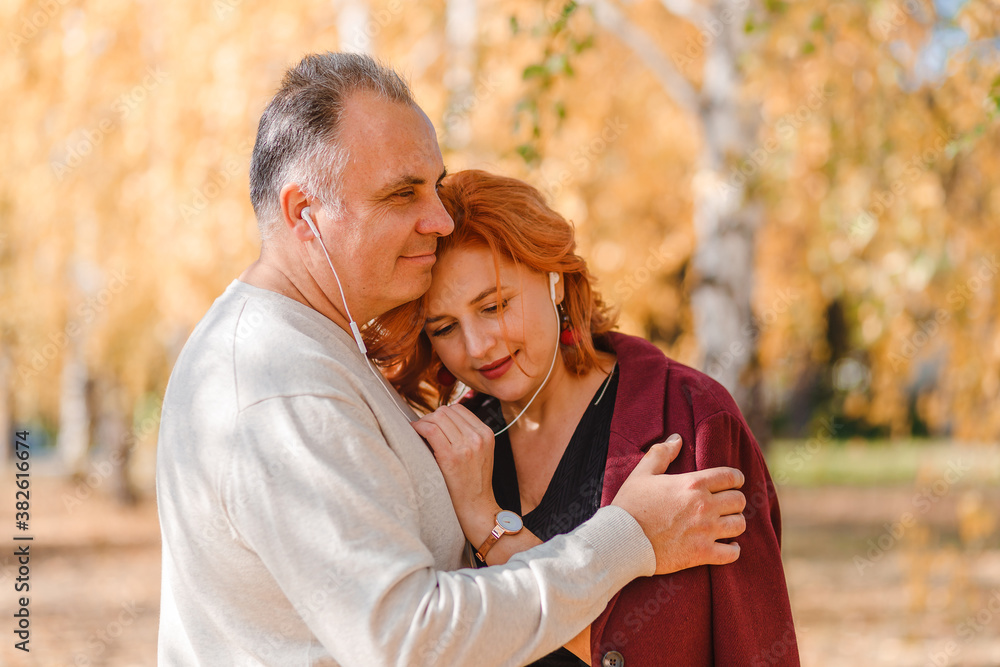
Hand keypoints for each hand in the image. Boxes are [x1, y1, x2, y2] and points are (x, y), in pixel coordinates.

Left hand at [411, 404, 498, 539]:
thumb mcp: (480, 452)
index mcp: (486, 433)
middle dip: (431, 417)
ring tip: (418, 433)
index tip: (432, 423)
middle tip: (422, 429)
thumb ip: (467, 434)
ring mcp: (466, 447)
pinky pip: (431, 430)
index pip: (458, 408)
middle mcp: (477, 437)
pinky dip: (419, 428)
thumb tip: (438, 417)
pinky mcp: (451, 457)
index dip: (441, 413)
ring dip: (423, 422)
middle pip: (446, 411)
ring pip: (437, 417)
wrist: (477, 507)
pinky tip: (414, 434)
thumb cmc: (472, 482)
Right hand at [611, 434, 745, 574]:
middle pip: (739, 501)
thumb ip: (661, 453)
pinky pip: (731, 553)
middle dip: (734, 500)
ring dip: (734, 523)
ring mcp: (705, 531)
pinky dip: (733, 550)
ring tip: (725, 524)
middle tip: (725, 504)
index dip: (736, 478)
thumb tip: (677, 439)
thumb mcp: (642, 473)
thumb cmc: (630, 504)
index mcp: (692, 484)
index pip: (730, 477)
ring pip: (739, 525)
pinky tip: (727, 546)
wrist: (621, 539)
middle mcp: (704, 506)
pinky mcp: (701, 554)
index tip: (733, 482)